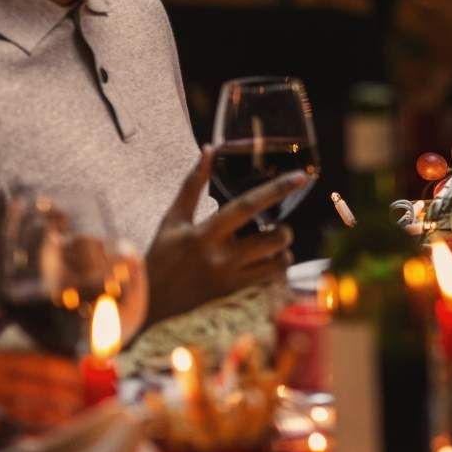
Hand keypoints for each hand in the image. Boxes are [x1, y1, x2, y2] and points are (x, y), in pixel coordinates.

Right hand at [145, 145, 309, 322]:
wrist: (150, 302)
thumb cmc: (162, 255)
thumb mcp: (174, 219)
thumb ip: (194, 184)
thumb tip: (209, 149)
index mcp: (205, 233)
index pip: (247, 206)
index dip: (277, 190)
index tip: (301, 177)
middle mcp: (221, 256)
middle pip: (274, 238)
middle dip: (283, 229)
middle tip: (273, 227)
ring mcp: (230, 278)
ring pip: (279, 261)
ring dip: (282, 250)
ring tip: (269, 245)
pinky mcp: (234, 295)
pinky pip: (271, 279)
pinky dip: (275, 268)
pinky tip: (264, 262)